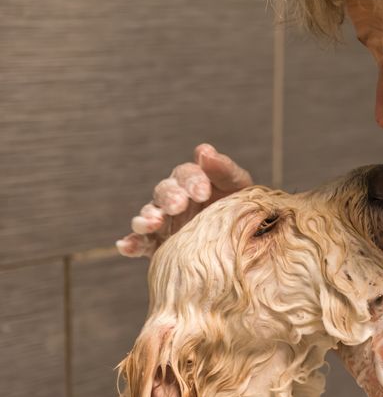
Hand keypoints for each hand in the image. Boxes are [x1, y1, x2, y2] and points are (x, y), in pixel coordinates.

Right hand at [116, 143, 252, 257]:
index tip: (203, 193)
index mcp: (192, 181)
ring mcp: (164, 221)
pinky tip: (125, 246)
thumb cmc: (240, 209)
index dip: (192, 181)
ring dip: (147, 217)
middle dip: (170, 197)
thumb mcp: (239, 188)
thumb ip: (224, 169)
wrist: (242, 244)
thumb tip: (204, 150)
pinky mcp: (158, 245)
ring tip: (153, 222)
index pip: (186, 174)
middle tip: (178, 206)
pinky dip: (131, 243)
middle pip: (164, 192)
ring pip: (149, 215)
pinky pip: (141, 243)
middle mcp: (174, 198)